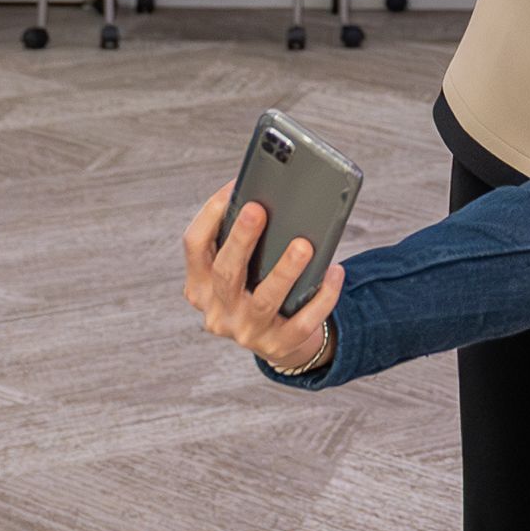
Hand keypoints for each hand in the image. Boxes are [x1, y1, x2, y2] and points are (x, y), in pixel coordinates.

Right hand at [181, 179, 342, 372]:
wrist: (280, 339)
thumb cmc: (260, 285)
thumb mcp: (245, 267)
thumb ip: (249, 240)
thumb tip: (276, 194)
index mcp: (200, 284)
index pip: (194, 246)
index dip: (210, 213)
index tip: (234, 185)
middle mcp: (216, 310)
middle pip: (225, 272)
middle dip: (241, 240)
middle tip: (257, 208)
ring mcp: (245, 332)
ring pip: (264, 299)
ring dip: (284, 270)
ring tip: (304, 245)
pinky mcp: (277, 345)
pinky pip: (302, 321)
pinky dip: (321, 296)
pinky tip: (335, 271)